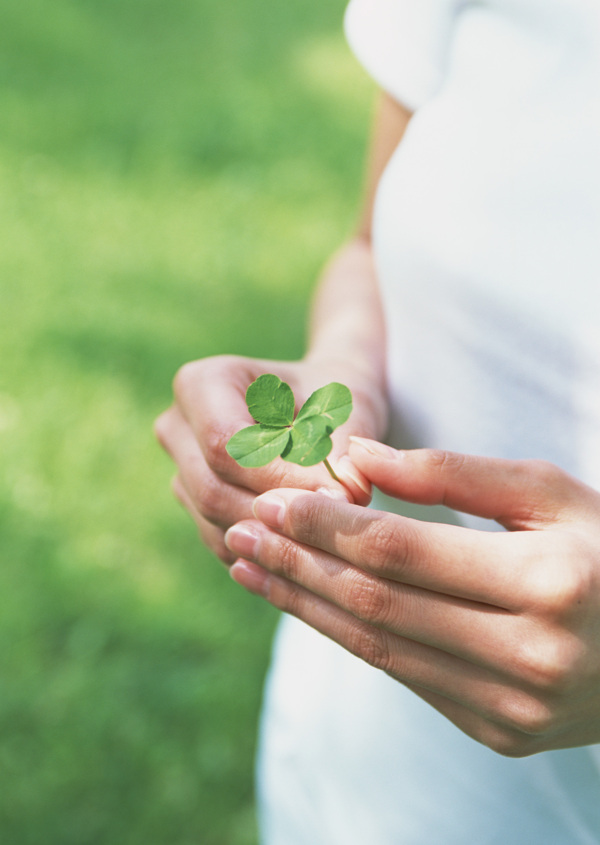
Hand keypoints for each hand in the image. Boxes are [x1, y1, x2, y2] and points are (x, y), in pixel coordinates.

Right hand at [154, 357, 386, 562]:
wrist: (321, 404)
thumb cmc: (332, 396)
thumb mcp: (343, 412)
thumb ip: (342, 453)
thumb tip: (343, 498)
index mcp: (202, 382)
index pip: (226, 446)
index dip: (279, 479)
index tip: (339, 496)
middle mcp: (178, 426)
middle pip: (213, 490)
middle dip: (276, 513)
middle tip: (339, 524)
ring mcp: (181, 469)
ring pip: (216, 523)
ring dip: (275, 537)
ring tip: (332, 533)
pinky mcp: (194, 505)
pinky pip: (222, 542)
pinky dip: (267, 551)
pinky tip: (311, 545)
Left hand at [224, 438, 599, 755]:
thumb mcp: (549, 491)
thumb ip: (453, 471)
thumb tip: (357, 456)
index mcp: (548, 582)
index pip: (402, 551)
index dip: (327, 524)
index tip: (270, 500)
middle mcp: (532, 656)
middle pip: (378, 605)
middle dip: (298, 565)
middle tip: (238, 534)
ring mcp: (515, 709)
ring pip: (380, 650)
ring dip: (306, 606)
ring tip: (250, 570)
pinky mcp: (501, 734)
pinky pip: (407, 679)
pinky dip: (350, 638)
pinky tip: (310, 605)